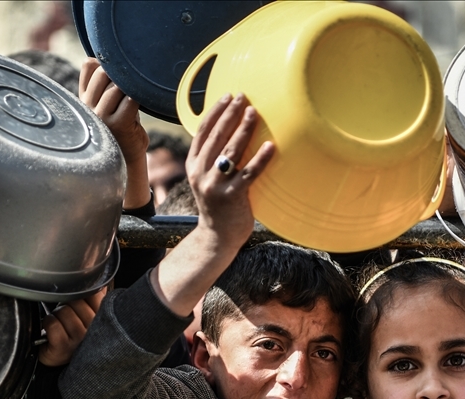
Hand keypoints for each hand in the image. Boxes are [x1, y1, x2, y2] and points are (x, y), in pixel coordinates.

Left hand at [38, 289, 106, 366]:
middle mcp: (94, 330)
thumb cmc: (71, 333)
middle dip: (66, 306)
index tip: (78, 305)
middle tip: (67, 319)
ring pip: (63, 311)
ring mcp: (80, 340)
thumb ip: (95, 298)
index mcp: (102, 319)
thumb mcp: (87, 315)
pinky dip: (48, 324)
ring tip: (60, 325)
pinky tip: (51, 331)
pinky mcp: (63, 347)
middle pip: (75, 301)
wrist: (58, 359)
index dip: (81, 296)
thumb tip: (100, 282)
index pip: (94, 294)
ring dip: (56, 316)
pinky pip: (53, 324)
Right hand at [79, 58, 150, 208]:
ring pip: (117, 86)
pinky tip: (142, 104)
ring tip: (137, 97)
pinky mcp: (118, 125)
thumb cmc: (122, 128)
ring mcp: (100, 116)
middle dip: (121, 74)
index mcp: (84, 98)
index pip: (88, 66)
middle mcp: (88, 106)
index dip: (105, 62)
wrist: (127, 159)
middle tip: (132, 85)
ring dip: (131, 88)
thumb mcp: (108, 104)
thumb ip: (106, 85)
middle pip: (103, 72)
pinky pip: (130, 100)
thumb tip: (112, 59)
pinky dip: (139, 98)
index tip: (118, 73)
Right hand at [149, 95, 273, 316]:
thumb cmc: (219, 203)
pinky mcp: (232, 198)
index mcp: (193, 165)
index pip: (202, 132)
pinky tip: (271, 146)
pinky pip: (248, 174)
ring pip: (230, 152)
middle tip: (243, 97)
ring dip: (243, 130)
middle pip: (216, 137)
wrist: (217, 237)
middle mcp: (201, 174)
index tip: (228, 96)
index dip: (215, 112)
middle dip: (230, 114)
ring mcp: (215, 186)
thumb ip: (214, 158)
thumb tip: (231, 130)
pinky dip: (260, 159)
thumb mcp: (208, 178)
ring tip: (254, 113)